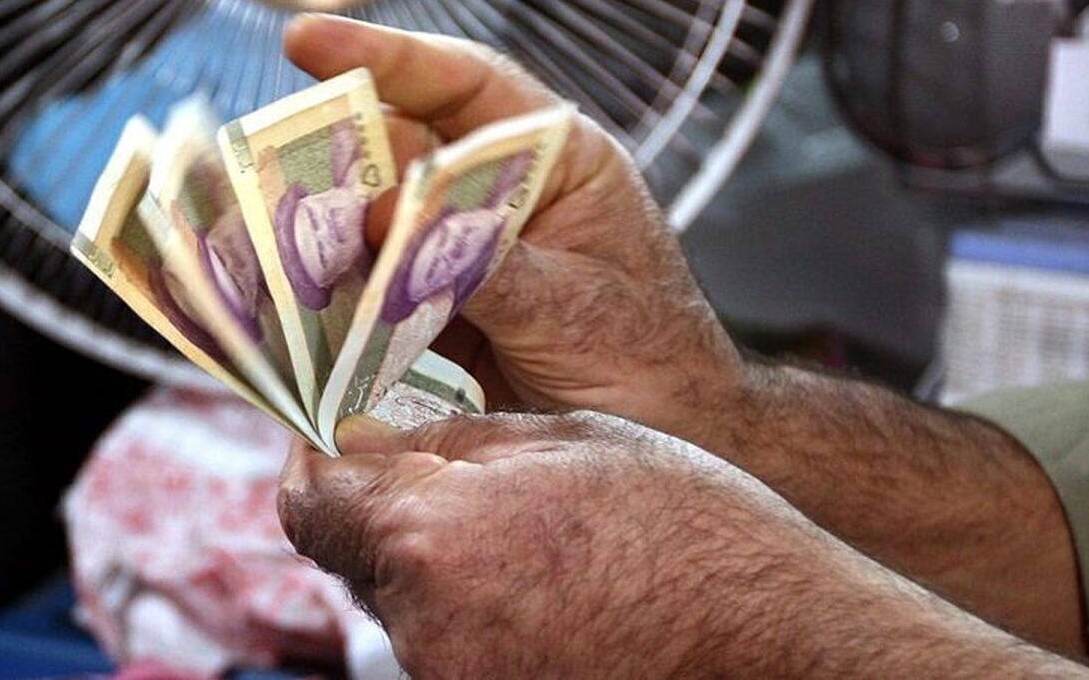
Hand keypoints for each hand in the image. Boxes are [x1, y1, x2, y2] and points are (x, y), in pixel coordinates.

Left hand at [277, 412, 796, 677]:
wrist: (777, 638)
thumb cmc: (693, 526)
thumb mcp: (572, 439)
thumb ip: (451, 442)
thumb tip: (366, 440)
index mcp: (433, 534)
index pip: (311, 501)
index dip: (319, 464)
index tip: (341, 442)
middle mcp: (424, 625)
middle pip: (360, 556)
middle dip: (399, 516)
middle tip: (477, 489)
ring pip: (410, 606)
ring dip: (449, 568)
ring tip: (542, 545)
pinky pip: (454, 648)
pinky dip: (481, 616)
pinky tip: (555, 592)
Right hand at [284, 16, 745, 450]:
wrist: (671, 439)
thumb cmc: (651, 359)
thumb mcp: (569, 303)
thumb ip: (477, 261)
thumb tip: (384, 215)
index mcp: (558, 161)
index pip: (467, 88)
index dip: (387, 59)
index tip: (308, 46)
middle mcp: (507, 197)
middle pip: (403, 153)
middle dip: (333, 160)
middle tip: (264, 173)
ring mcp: (473, 254)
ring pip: (381, 224)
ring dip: (325, 236)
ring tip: (267, 248)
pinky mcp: (449, 312)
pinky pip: (380, 291)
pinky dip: (340, 300)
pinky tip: (300, 308)